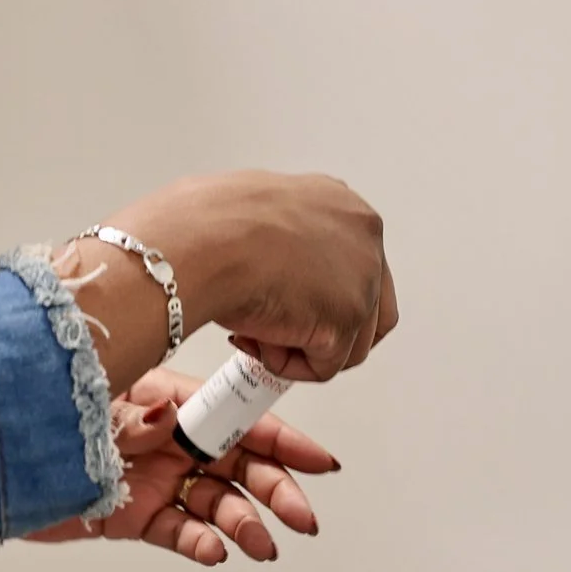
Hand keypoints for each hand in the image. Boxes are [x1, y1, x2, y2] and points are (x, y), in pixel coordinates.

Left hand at [28, 367, 338, 565]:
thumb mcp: (91, 404)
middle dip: (277, 491)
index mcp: (168, 401)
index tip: (320, 462)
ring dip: (243, 525)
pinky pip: (178, 531)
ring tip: (260, 545)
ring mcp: (156, 479)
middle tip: (303, 518)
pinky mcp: (135, 516)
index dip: (284, 441)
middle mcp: (170, 441)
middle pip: (240, 465)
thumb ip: (131, 417)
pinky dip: (198, 543)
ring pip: (216, 503)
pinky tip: (214, 552)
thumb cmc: (44, 412)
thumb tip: (165, 419)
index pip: (239, 417)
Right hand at [70, 173, 397, 389]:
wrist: (203, 241)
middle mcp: (364, 237)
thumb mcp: (257, 214)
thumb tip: (272, 263)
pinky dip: (289, 365)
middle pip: (367, 308)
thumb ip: (282, 239)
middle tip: (276, 330)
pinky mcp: (347, 320)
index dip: (321, 298)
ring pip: (349, 343)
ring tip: (257, 332)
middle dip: (321, 329)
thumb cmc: (208, 225)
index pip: (359, 266)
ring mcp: (363, 280)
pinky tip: (258, 341)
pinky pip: (325, 366)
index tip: (289, 307)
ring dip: (301, 348)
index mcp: (341, 205)